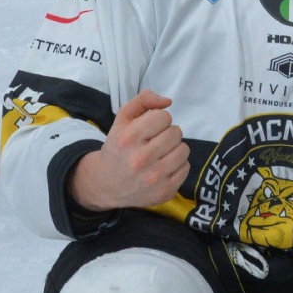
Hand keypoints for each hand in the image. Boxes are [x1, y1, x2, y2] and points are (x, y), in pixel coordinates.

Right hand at [68, 90, 189, 211]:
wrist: (107, 184)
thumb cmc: (118, 147)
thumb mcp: (122, 120)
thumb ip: (143, 101)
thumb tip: (168, 101)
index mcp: (129, 138)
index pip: (164, 117)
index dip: (158, 120)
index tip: (150, 129)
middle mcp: (141, 159)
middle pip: (176, 132)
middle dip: (167, 134)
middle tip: (155, 142)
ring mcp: (154, 178)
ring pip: (184, 149)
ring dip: (174, 149)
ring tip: (161, 154)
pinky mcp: (165, 192)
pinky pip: (186, 167)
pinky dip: (177, 165)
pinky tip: (163, 167)